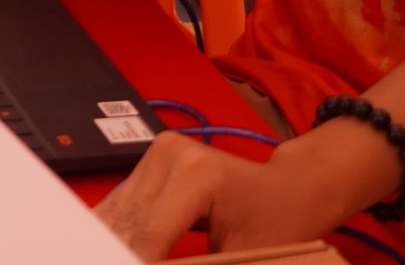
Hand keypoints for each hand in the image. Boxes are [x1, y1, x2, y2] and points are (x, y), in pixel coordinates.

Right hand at [95, 131, 345, 259]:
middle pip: (129, 222)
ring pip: (118, 213)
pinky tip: (113, 253)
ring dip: (113, 247)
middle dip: (121, 256)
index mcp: (198, 173)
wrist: (291, 187)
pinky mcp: (149, 159)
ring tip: (113, 260)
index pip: (151, 233)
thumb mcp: (250, 257)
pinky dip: (119, 233)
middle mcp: (168, 153)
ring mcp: (156, 152)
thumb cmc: (281, 223)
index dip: (137, 262)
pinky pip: (123, 205)